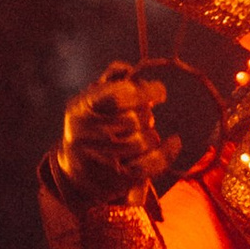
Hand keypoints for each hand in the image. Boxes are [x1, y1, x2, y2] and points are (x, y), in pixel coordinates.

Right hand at [55, 63, 174, 204]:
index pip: (117, 96)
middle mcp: (87, 134)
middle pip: (135, 119)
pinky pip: (151, 163)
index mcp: (81, 108)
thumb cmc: (90, 129)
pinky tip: (175, 142)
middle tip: (141, 118)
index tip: (159, 92)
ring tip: (141, 135)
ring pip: (145, 140)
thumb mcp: (91, 101)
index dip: (143, 92)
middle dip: (145, 115)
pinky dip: (167, 152)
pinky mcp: (118, 178)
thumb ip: (111, 82)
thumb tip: (130, 70)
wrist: (74, 175)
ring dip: (151, 135)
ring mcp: (102, 158)